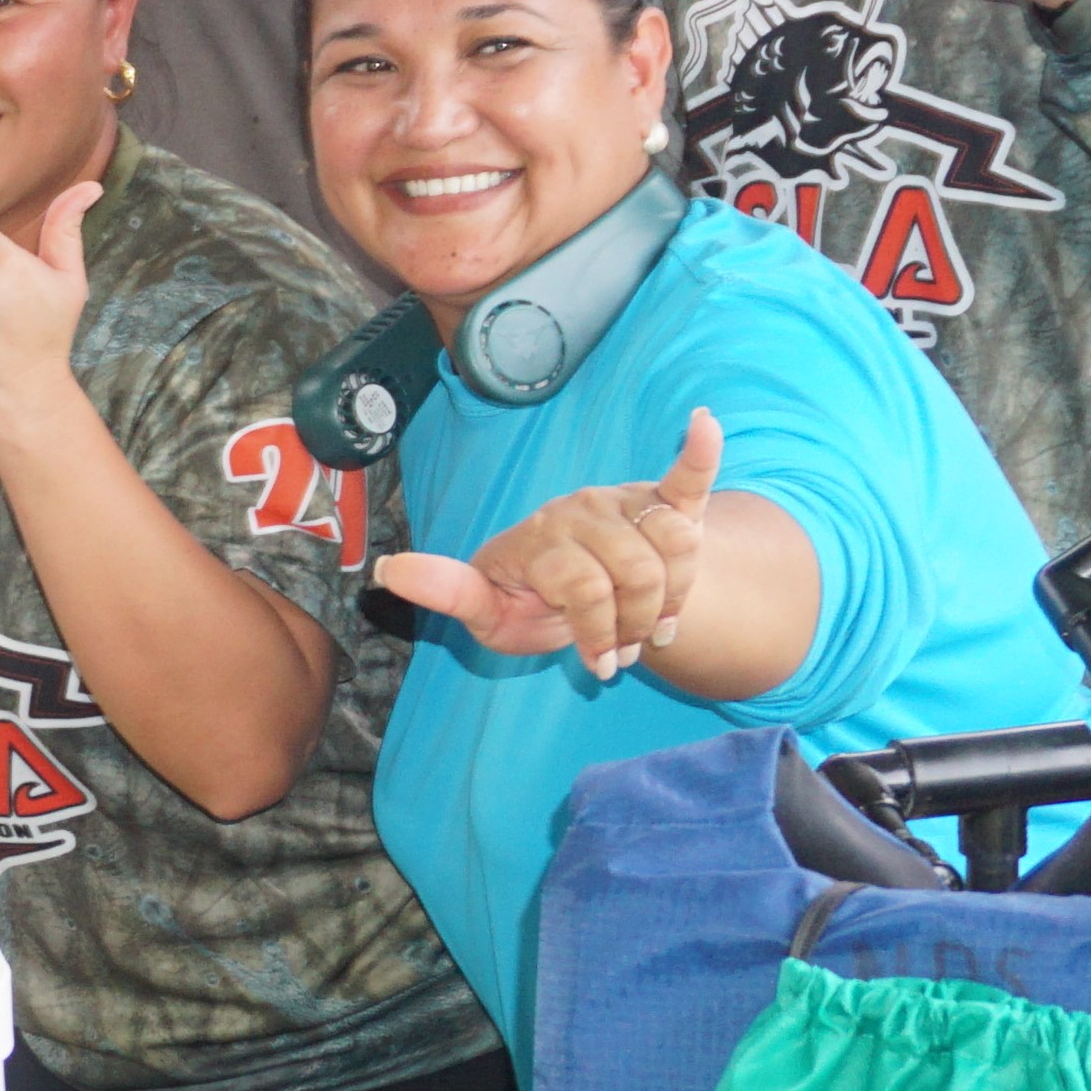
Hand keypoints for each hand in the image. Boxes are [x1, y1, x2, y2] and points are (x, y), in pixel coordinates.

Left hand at [373, 409, 717, 679]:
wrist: (575, 589)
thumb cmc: (531, 602)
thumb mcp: (488, 611)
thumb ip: (448, 592)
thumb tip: (385, 571)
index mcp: (538, 537)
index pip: (586, 588)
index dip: (600, 633)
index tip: (600, 665)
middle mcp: (579, 510)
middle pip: (639, 573)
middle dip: (639, 624)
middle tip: (627, 646)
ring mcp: (620, 503)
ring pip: (676, 547)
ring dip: (676, 596)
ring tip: (656, 620)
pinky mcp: (659, 501)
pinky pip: (685, 477)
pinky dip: (700, 452)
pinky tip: (706, 425)